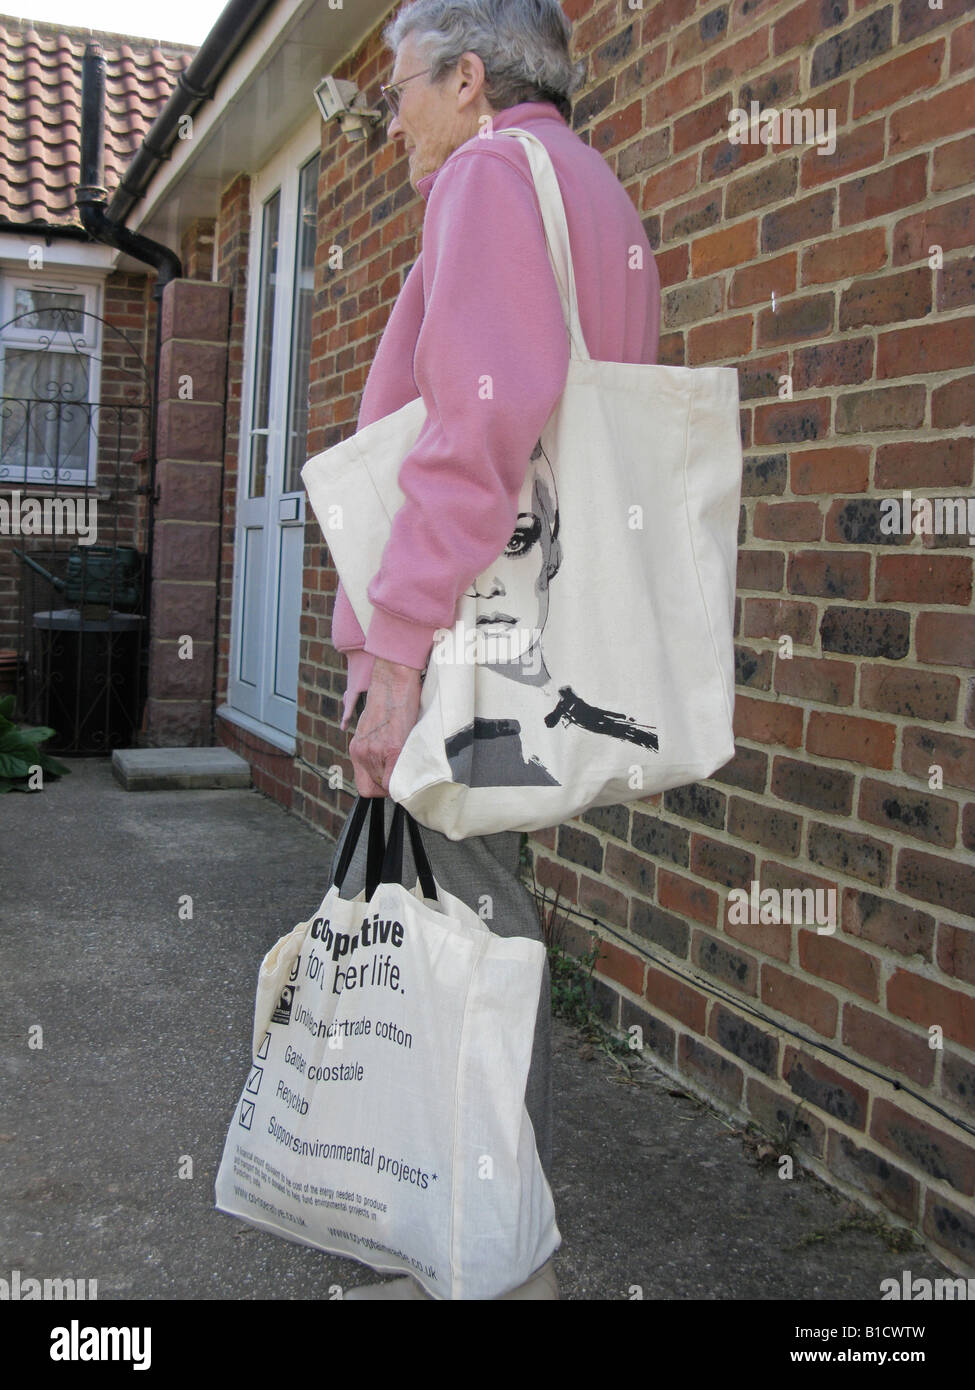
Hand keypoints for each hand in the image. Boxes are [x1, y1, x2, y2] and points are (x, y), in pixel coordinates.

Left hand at [349, 657, 422, 796]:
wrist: (393, 680)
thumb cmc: (390, 702)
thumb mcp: (374, 729)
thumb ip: (375, 750)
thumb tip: (388, 768)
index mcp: (357, 749)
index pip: (364, 787)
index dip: (379, 788)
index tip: (391, 782)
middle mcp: (362, 753)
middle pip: (375, 789)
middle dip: (390, 786)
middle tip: (403, 773)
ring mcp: (375, 752)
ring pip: (387, 786)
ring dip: (400, 779)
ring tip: (409, 761)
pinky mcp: (393, 748)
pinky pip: (396, 779)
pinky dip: (406, 778)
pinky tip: (413, 764)